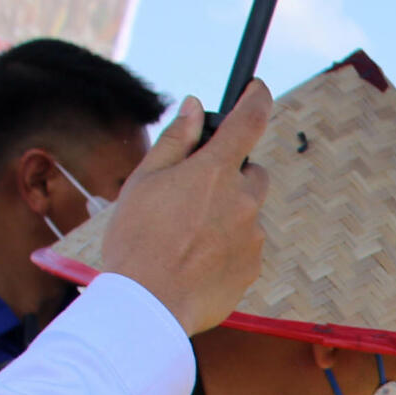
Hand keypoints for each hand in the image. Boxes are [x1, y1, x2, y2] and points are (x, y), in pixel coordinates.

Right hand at [99, 85, 271, 335]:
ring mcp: (253, 236)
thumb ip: (175, 142)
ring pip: (247, 214)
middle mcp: (243, 201)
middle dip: (232, 175)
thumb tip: (195, 108)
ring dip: (227, 215)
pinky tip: (195, 261)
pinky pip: (246, 246)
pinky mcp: (254, 267)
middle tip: (195, 192)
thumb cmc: (136, 240)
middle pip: (253, 174)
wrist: (148, 305)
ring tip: (185, 237)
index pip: (248, 121)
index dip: (257, 99)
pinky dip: (227, 247)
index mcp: (214, 171)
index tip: (259, 89)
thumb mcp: (144, 181)